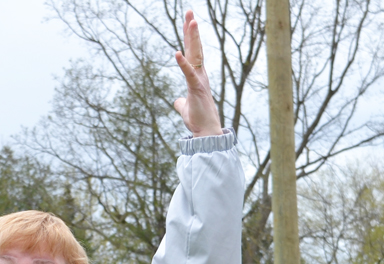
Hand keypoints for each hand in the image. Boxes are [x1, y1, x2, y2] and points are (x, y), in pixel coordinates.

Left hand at [172, 11, 222, 136]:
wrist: (206, 133)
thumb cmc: (198, 121)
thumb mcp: (185, 109)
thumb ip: (181, 103)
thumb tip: (177, 102)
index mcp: (197, 77)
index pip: (193, 53)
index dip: (190, 37)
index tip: (188, 21)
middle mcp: (200, 75)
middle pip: (195, 48)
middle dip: (192, 30)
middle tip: (190, 12)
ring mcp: (199, 81)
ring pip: (195, 55)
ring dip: (193, 38)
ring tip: (191, 21)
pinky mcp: (196, 89)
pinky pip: (189, 73)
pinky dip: (183, 63)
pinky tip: (177, 52)